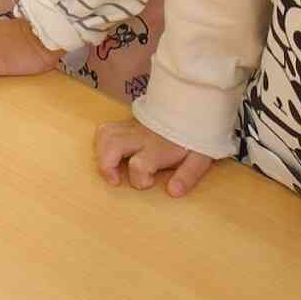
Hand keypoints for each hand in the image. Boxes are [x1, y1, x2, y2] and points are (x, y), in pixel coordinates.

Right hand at [94, 119, 213, 196]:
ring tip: (109, 168)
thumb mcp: (199, 158)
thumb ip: (187, 175)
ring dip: (101, 153)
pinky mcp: (127, 123)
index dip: (140, 180)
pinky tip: (109, 152)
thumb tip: (173, 192)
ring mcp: (132, 128)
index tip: (150, 182)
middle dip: (106, 166)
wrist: (190, 107)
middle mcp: (140, 137)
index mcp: (158, 149)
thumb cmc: (193, 137)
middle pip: (112, 146)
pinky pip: (106, 128)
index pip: (139, 165)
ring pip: (105, 134)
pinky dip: (101, 141)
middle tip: (114, 180)